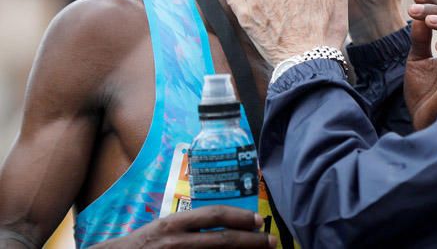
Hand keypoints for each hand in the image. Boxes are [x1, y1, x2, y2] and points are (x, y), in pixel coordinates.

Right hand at [93, 206, 275, 247]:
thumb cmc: (141, 245)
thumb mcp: (164, 229)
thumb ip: (191, 226)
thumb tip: (226, 227)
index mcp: (173, 223)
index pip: (214, 216)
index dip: (240, 218)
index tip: (259, 221)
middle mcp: (175, 241)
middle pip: (223, 240)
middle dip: (252, 242)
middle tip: (270, 242)